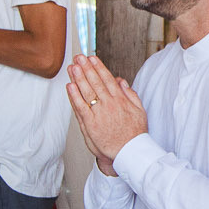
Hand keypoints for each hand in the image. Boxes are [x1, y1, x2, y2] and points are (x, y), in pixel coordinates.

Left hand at [65, 54, 148, 175]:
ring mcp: (99, 113)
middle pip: (95, 82)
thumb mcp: (139, 110)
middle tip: (79, 57)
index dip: (98, 67)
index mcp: (120, 99)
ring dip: (79, 77)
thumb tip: (121, 81)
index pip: (107, 79)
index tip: (92, 58)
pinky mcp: (91, 124)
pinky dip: (74, 96)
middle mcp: (109, 104)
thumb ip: (130, 94)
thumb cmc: (134, 133)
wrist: (129, 151)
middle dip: (86, 68)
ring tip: (73, 66)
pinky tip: (70, 86)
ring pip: (87, 91)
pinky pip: (80, 107)